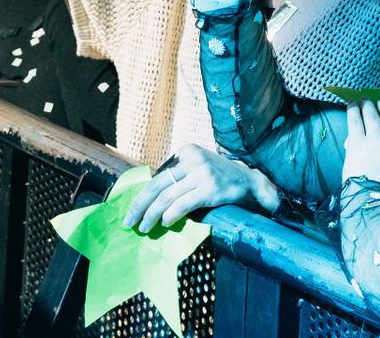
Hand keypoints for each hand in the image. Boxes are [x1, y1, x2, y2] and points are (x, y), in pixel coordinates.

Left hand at [122, 146, 280, 231]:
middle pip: (157, 185)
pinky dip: (170, 215)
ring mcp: (201, 173)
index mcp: (185, 152)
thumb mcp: (197, 168)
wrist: (250, 181)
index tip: (133, 210)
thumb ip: (178, 176)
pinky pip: (183, 204)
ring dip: (152, 215)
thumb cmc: (220, 178)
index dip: (142, 195)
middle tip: (129, 221)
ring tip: (144, 228)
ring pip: (166, 197)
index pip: (158, 176)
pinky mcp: (209, 188)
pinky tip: (165, 223)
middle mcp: (191, 159)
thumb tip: (150, 199)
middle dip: (140, 205)